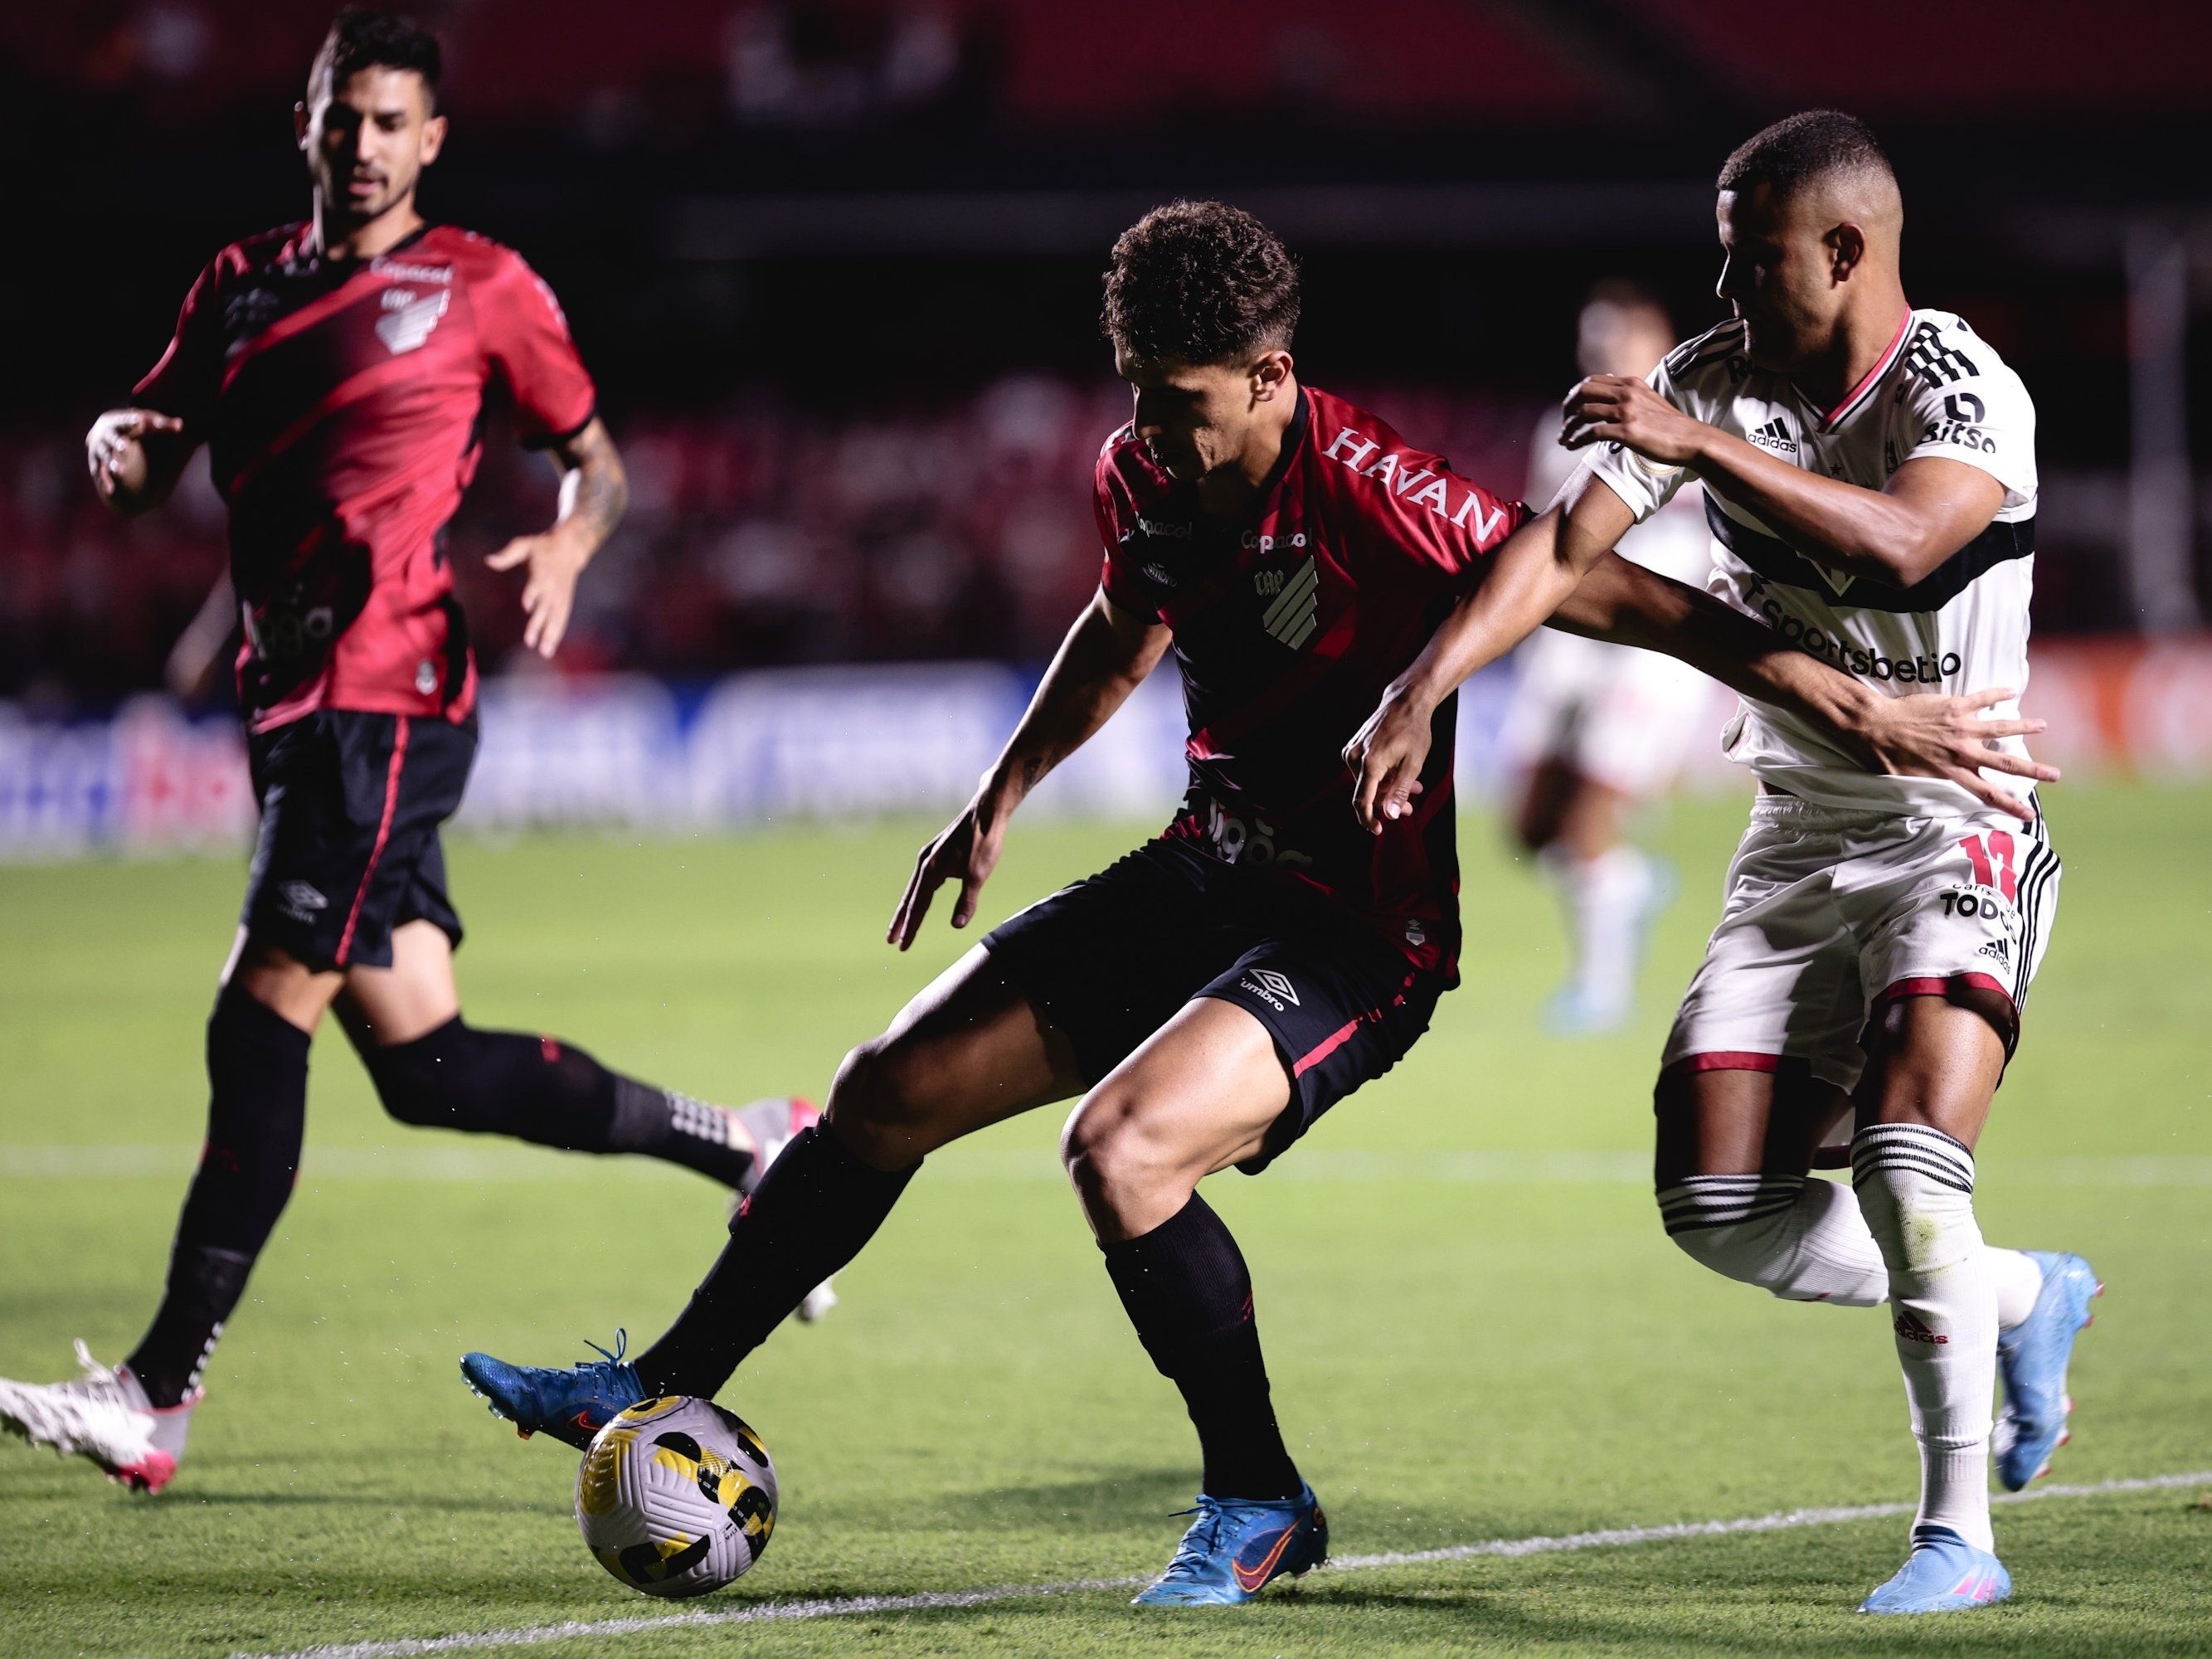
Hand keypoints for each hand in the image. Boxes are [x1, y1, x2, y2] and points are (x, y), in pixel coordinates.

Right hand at [86, 408, 184, 505]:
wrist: (104, 428)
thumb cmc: (131, 423)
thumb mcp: (144, 419)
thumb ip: (161, 423)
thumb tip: (181, 425)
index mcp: (117, 420)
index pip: (125, 420)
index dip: (133, 421)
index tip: (142, 422)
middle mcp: (106, 434)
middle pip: (111, 438)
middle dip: (118, 443)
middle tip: (127, 448)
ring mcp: (99, 448)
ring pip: (104, 455)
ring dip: (112, 463)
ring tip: (122, 472)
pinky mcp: (97, 461)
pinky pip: (100, 471)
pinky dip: (105, 480)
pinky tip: (111, 490)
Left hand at [486, 530, 590, 657]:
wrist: (569, 549)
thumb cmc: (541, 547)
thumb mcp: (523, 545)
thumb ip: (507, 555)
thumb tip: (488, 560)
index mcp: (541, 572)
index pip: (536, 585)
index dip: (532, 594)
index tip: (528, 606)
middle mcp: (552, 587)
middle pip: (545, 608)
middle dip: (538, 625)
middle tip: (530, 642)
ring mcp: (559, 597)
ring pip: (555, 618)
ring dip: (550, 636)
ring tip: (544, 652)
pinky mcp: (564, 602)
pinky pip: (561, 620)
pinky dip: (557, 634)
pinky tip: (549, 649)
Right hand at [888, 786, 1012, 949]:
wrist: (987, 811)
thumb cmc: (983, 842)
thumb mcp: (978, 875)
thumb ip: (967, 901)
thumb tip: (957, 926)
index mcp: (931, 870)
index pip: (918, 906)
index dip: (911, 928)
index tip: (903, 946)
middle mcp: (924, 863)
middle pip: (910, 898)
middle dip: (901, 920)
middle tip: (891, 941)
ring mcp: (928, 856)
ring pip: (914, 888)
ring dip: (908, 907)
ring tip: (901, 925)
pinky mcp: (936, 852)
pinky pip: (922, 879)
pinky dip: (917, 893)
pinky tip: (920, 898)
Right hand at [1343, 681, 1433, 834]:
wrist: (1406, 700)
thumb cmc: (1414, 729)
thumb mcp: (1414, 763)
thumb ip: (1400, 791)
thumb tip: (1390, 815)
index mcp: (1370, 763)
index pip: (1361, 801)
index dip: (1368, 819)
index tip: (1378, 830)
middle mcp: (1355, 757)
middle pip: (1366, 792)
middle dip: (1387, 802)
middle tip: (1408, 808)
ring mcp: (1352, 751)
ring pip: (1367, 782)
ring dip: (1387, 788)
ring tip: (1412, 787)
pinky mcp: (1354, 746)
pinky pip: (1366, 770)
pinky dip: (1382, 776)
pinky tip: (1399, 775)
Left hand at [1562, 375, 1707, 466]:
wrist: (1691, 439)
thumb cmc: (1671, 425)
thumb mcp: (1650, 401)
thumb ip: (1631, 397)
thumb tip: (1610, 398)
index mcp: (1631, 383)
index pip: (1592, 381)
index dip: (1575, 394)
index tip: (1570, 408)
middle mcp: (1627, 393)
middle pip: (1583, 392)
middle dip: (1568, 407)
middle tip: (1564, 423)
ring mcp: (1626, 411)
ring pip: (1584, 412)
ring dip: (1568, 427)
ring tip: (1563, 439)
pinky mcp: (1627, 430)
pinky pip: (1592, 432)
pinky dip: (1577, 439)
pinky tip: (1572, 446)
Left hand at [1851, 688, 2058, 821]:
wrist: (1875, 725)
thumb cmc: (1886, 756)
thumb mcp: (1909, 781)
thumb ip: (1929, 788)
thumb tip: (1937, 801)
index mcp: (1952, 773)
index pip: (1987, 793)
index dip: (2010, 805)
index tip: (2028, 815)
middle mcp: (1962, 752)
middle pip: (2005, 764)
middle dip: (2033, 770)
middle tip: (2056, 775)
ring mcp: (1961, 728)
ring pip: (2001, 728)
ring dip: (2024, 727)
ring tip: (2043, 725)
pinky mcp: (1955, 706)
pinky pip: (1982, 698)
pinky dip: (1998, 694)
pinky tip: (2011, 691)